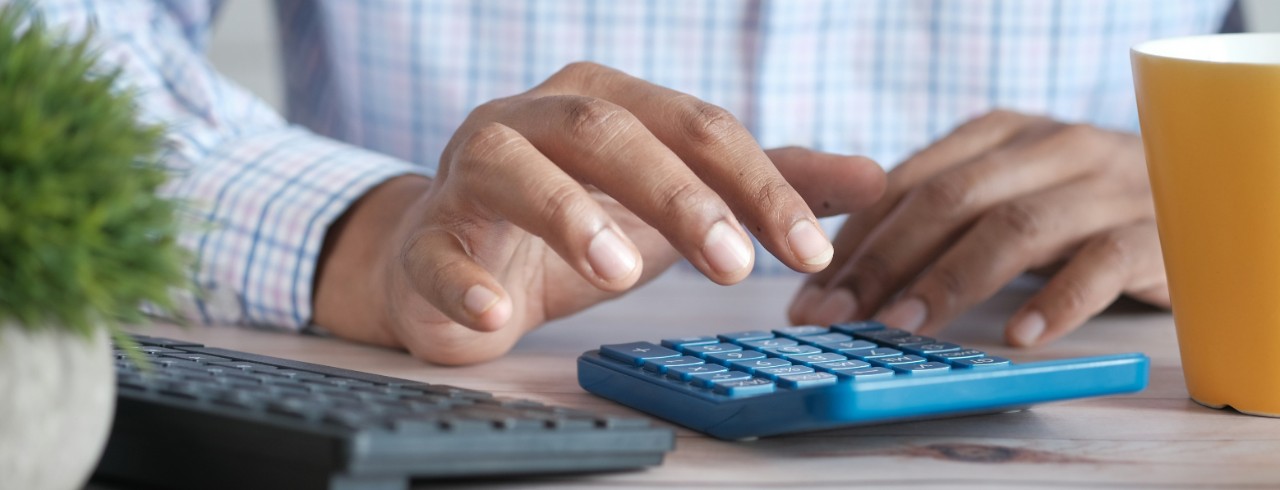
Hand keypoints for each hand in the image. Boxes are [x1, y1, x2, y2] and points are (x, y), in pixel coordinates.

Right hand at [314, 62, 885, 364]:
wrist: (458, 257)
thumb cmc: (577, 220)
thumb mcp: (677, 201)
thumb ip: (765, 186)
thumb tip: (875, 178)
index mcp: (607, 101)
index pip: (695, 126)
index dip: (757, 184)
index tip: (809, 250)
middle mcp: (536, 118)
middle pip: (609, 130)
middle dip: (677, 194)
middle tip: (734, 266)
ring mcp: (472, 172)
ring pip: (514, 167)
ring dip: (568, 214)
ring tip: (621, 272)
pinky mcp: (427, 237)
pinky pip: (437, 251)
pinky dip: (464, 282)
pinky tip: (497, 315)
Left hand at [788, 110, 1168, 346]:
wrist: (1202, 186)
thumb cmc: (1076, 206)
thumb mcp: (1004, 193)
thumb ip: (937, 217)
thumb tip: (842, 274)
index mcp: (1000, 133)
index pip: (909, 182)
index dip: (854, 239)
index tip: (812, 293)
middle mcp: (1050, 148)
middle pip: (951, 200)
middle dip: (883, 260)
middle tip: (838, 315)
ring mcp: (1104, 186)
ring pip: (1016, 227)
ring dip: (951, 280)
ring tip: (904, 327)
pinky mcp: (1153, 231)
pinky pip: (1102, 264)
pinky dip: (1058, 300)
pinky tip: (1019, 336)